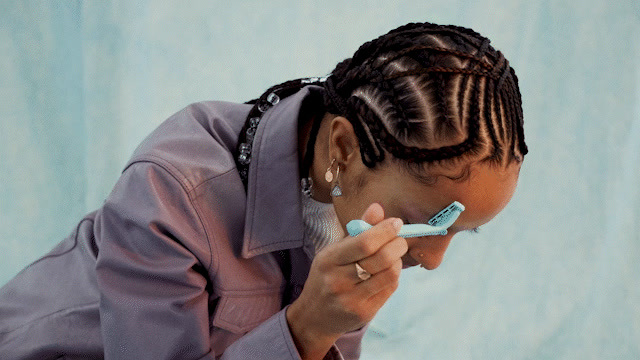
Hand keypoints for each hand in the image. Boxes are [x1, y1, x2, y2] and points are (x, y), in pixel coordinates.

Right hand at [286, 203, 407, 358]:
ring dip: (398, 260)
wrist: (314, 316)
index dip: (385, 230)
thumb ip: (357, 230)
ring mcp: (352, 299)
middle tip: (400, 239)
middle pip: (380, 258)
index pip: (364, 243)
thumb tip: (377, 207)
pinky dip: (394, 275)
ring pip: (389, 274)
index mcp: (329, 260)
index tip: (396, 222)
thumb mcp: (334, 251)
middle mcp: (338, 280)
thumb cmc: (327, 276)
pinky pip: (390, 289)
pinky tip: (387, 271)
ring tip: (394, 255)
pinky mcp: (364, 313)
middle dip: (397, 244)